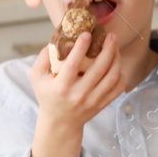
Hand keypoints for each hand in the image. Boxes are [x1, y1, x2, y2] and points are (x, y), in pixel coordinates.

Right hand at [29, 33, 122, 156]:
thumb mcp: (37, 77)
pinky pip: (118, 88)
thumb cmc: (48, 95)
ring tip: (115, 46)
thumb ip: (44, 57)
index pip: (73, 65)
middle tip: (111, 35)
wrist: (60, 122)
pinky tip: (117, 65)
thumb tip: (58, 37)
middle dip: (108, 49)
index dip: (81, 48)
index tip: (87, 34)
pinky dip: (120, 75)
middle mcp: (79, 94)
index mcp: (61, 87)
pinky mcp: (103, 104)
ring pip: (112, 77)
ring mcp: (93, 100)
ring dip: (116, 59)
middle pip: (99, 69)